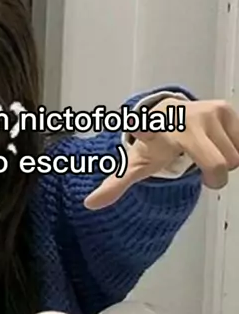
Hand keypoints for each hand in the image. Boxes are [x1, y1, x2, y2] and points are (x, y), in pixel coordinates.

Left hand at [85, 98, 238, 209]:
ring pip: (234, 157)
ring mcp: (206, 111)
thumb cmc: (155, 144)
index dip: (141, 127)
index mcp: (154, 133)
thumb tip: (89, 205)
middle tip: (200, 168)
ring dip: (223, 161)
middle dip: (214, 174)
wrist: (171, 115)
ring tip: (205, 150)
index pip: (146, 129)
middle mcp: (182, 118)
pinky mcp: (226, 109)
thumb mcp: (136, 165)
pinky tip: (217, 142)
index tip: (133, 122)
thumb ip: (115, 185)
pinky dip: (235, 150)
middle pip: (218, 164)